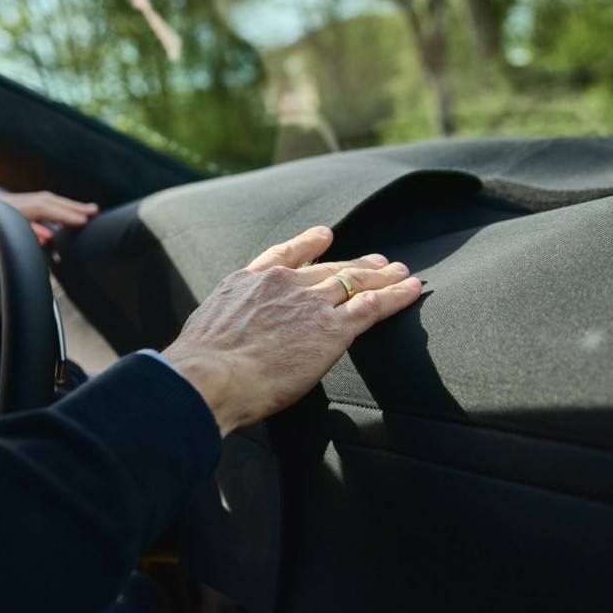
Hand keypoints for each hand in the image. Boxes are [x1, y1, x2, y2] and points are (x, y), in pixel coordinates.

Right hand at [162, 226, 420, 436]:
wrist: (210, 375)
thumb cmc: (199, 366)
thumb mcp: (204, 331)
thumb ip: (224, 329)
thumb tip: (219, 349)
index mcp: (248, 282)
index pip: (284, 255)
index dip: (307, 244)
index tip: (324, 236)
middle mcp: (283, 284)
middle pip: (328, 268)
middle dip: (355, 264)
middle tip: (377, 260)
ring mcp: (310, 303)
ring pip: (355, 282)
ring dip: (382, 276)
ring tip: (402, 272)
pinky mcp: (332, 329)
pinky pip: (373, 306)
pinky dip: (396, 296)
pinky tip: (412, 290)